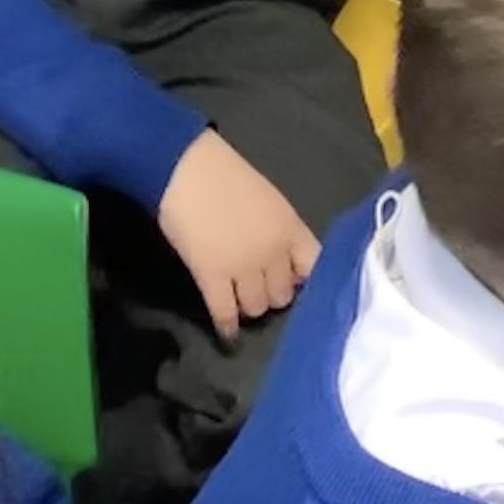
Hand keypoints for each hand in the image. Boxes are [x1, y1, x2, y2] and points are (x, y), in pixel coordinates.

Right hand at [157, 131, 319, 341]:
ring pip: (257, 307)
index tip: (295, 283)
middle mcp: (273, 252)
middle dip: (273, 294)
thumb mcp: (271, 202)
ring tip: (240, 301)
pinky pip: (225, 313)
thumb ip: (282, 231)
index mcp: (291, 228)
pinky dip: (228, 326)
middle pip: (284, 294)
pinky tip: (228, 332)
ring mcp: (243, 267)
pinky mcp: (211, 277)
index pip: (313, 267)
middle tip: (260, 289)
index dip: (304, 278)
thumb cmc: (228, 179)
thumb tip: (286, 260)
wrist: (189, 170)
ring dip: (250, 307)